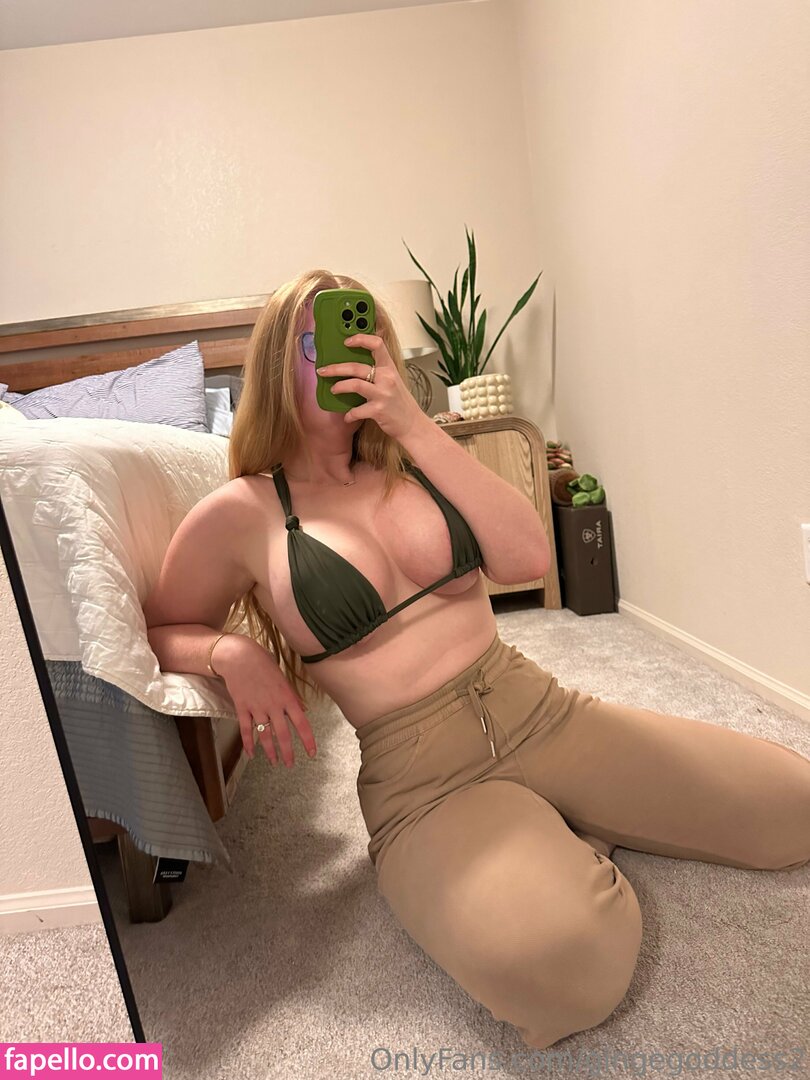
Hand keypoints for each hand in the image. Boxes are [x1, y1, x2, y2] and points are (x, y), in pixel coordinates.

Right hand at [213, 634, 315, 767]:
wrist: (239, 656)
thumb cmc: (263, 663)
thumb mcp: (283, 678)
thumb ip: (293, 696)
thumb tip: (303, 710)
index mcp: (287, 697)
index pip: (302, 723)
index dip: (307, 740)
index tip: (311, 753)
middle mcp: (273, 705)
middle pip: (283, 734)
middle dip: (287, 752)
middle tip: (290, 765)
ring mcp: (257, 708)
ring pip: (265, 736)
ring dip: (270, 751)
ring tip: (274, 762)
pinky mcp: (242, 708)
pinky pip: (246, 730)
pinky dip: (248, 744)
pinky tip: (250, 754)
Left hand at [317, 333, 424, 442]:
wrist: (413, 424)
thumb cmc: (400, 403)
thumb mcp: (393, 381)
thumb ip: (379, 370)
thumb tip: (358, 362)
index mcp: (389, 368)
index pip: (377, 344)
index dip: (360, 339)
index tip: (347, 341)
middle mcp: (386, 378)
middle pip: (356, 366)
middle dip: (336, 368)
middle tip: (323, 370)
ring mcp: (382, 394)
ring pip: (354, 384)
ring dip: (339, 386)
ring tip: (333, 389)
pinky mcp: (378, 410)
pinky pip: (357, 410)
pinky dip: (350, 414)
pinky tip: (347, 416)